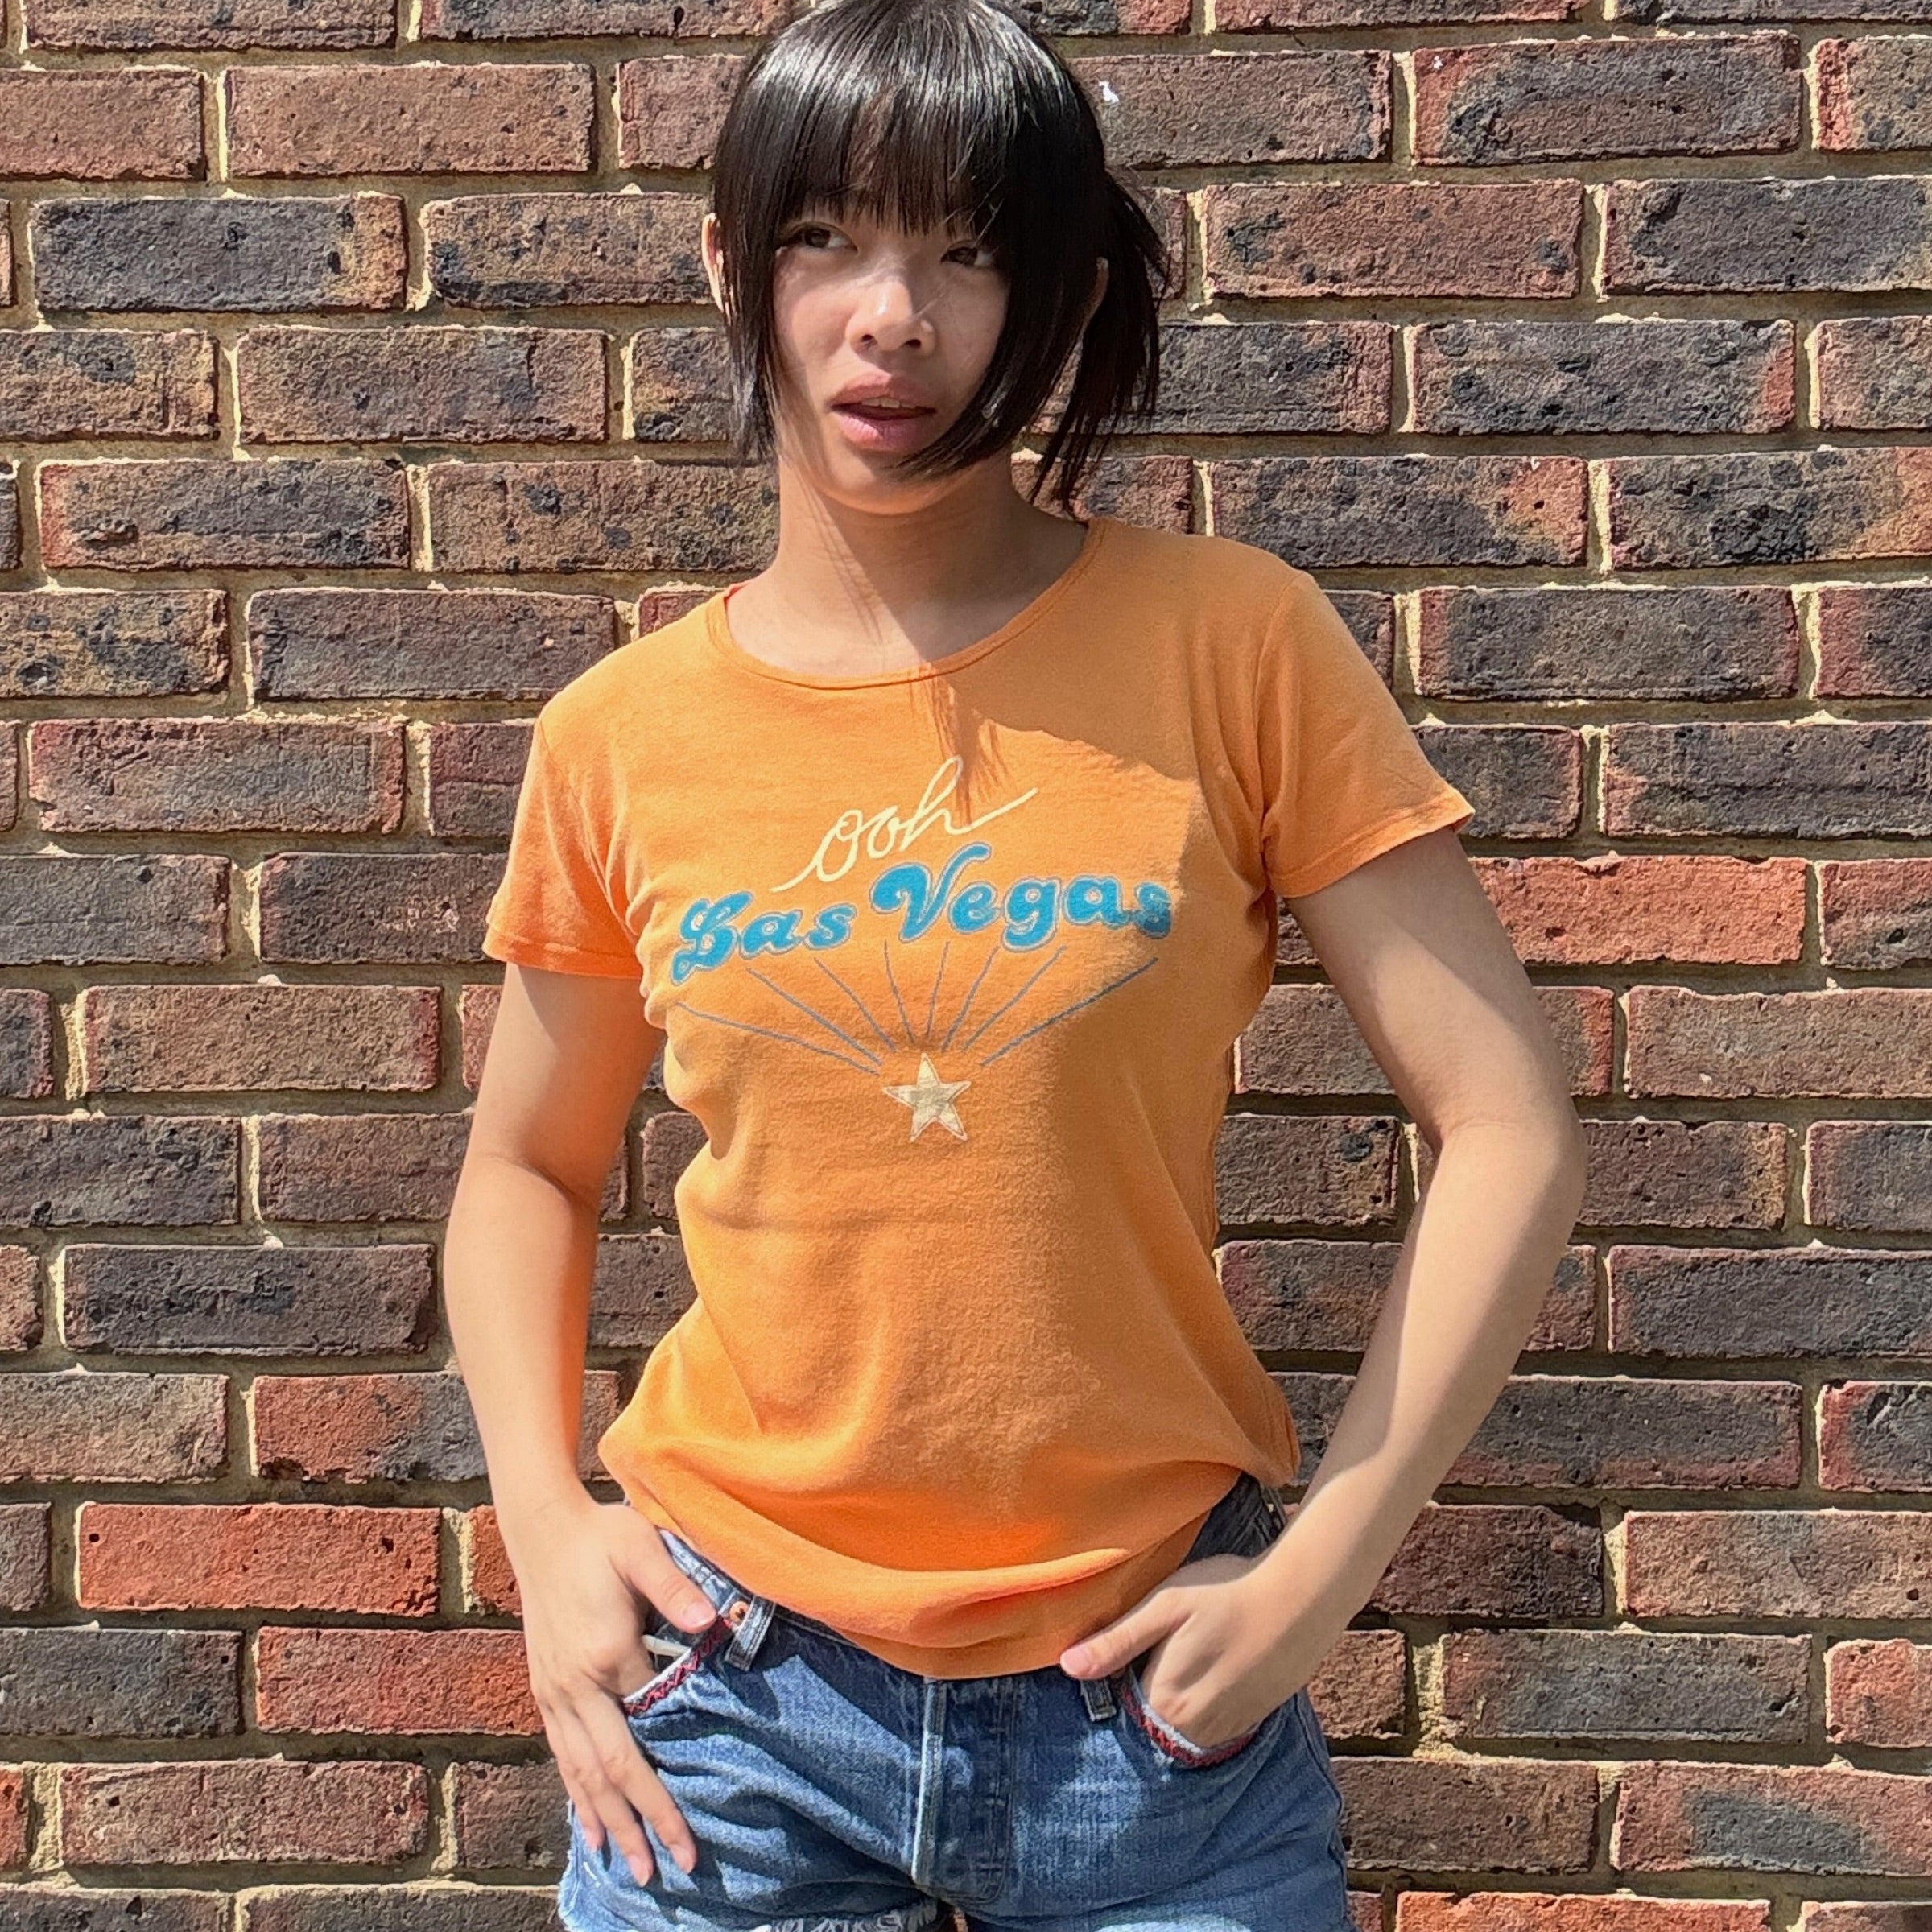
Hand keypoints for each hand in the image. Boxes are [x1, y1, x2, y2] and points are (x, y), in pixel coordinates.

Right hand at [503, 1491, 719, 1885]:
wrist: (543, 1528)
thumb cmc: (602, 1535)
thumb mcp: (641, 1549)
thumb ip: (674, 1588)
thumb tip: (713, 1621)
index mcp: (606, 1655)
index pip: (647, 1733)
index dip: (669, 1785)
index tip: (694, 1828)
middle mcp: (576, 1686)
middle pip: (611, 1770)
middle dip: (642, 1822)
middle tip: (668, 1870)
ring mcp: (556, 1692)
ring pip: (582, 1773)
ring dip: (608, 1822)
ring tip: (633, 1867)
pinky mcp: (546, 1690)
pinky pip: (562, 1755)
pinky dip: (578, 1795)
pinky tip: (591, 1828)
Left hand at [1057, 1549, 1297, 1751]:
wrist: (1302, 1597)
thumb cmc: (1227, 1592)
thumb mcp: (1165, 1606)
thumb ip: (1117, 1641)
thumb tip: (1068, 1667)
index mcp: (1165, 1701)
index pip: (1122, 1704)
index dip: (1124, 1673)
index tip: (1135, 1647)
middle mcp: (1194, 1728)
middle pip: (1154, 1716)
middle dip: (1153, 1685)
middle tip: (1173, 1643)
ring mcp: (1227, 1728)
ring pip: (1186, 1721)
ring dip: (1185, 1695)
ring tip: (1198, 1651)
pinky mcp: (1253, 1720)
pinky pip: (1216, 1722)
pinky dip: (1212, 1699)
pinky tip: (1221, 1664)